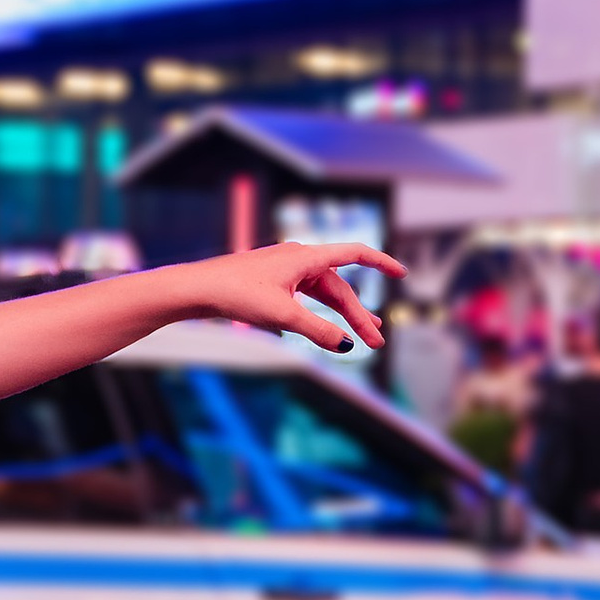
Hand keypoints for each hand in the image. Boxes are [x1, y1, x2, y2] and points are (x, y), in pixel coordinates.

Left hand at [187, 236, 402, 355]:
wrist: (198, 288)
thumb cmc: (237, 294)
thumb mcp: (283, 316)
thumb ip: (317, 330)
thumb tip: (346, 345)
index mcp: (307, 258)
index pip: (355, 254)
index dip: (381, 264)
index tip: (402, 273)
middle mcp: (300, 260)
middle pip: (340, 288)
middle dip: (359, 316)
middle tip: (376, 342)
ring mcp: (286, 271)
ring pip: (324, 295)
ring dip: (343, 317)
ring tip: (364, 337)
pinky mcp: (274, 283)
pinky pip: (306, 298)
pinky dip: (320, 314)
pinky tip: (326, 328)